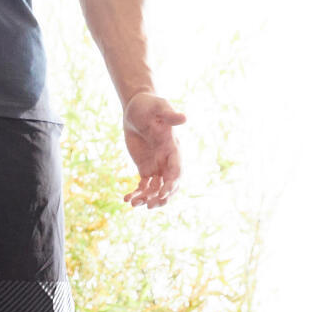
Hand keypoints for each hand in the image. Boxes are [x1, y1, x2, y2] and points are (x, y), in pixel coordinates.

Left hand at [122, 91, 185, 208]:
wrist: (137, 108)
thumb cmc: (150, 106)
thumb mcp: (159, 108)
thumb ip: (170, 116)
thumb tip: (184, 118)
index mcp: (173, 148)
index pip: (177, 171)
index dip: (172, 184)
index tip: (162, 194)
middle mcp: (167, 160)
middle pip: (169, 185)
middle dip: (162, 197)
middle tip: (150, 206)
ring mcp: (157, 165)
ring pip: (156, 188)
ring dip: (147, 198)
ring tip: (133, 204)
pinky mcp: (145, 167)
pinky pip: (143, 185)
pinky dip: (137, 193)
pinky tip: (126, 199)